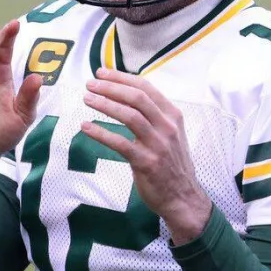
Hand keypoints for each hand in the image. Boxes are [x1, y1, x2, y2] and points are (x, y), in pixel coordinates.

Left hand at [81, 69, 212, 244]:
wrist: (183, 197)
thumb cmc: (172, 164)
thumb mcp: (170, 134)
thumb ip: (154, 116)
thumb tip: (128, 97)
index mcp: (172, 116)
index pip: (146, 88)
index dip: (122, 78)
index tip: (102, 73)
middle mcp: (167, 127)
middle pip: (136, 98)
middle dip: (111, 87)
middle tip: (90, 84)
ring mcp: (157, 144)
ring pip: (129, 116)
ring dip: (105, 104)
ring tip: (87, 99)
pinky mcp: (146, 162)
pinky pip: (120, 143)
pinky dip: (101, 133)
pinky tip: (86, 127)